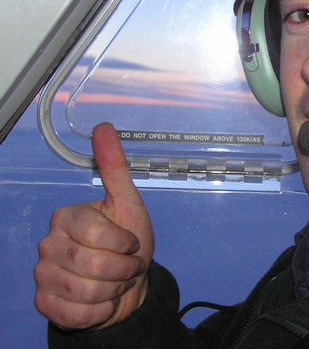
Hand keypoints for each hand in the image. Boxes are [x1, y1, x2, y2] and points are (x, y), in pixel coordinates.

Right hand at [34, 122, 154, 329]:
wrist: (127, 283)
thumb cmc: (128, 242)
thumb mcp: (128, 203)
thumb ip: (115, 167)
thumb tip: (103, 127)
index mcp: (67, 217)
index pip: (96, 234)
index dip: (123, 243)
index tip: (131, 243)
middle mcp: (49, 244)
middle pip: (93, 264)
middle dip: (123, 268)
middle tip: (127, 265)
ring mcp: (44, 275)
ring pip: (86, 291)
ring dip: (113, 289)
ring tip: (115, 279)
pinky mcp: (47, 303)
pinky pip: (77, 313)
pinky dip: (100, 310)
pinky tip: (103, 299)